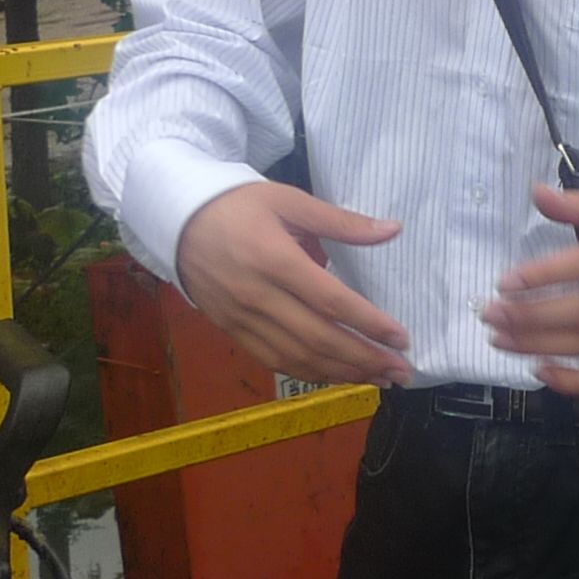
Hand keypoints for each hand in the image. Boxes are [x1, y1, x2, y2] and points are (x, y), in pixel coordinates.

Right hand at [177, 181, 410, 385]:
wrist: (177, 220)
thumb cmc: (238, 205)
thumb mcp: (290, 201)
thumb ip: (342, 222)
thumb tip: (392, 230)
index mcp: (275, 259)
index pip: (331, 302)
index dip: (369, 325)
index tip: (401, 338)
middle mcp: (257, 296)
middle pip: (318, 339)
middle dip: (364, 359)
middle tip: (401, 370)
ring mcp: (241, 318)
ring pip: (298, 357)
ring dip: (342, 373)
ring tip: (378, 378)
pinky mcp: (231, 330)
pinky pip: (274, 360)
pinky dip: (309, 372)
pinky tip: (336, 375)